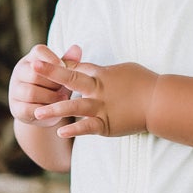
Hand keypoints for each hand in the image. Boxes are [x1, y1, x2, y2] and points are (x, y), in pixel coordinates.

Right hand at [9, 43, 83, 126]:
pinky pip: (28, 109)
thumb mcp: (61, 74)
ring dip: (51, 97)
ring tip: (64, 98)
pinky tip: (54, 110)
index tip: (65, 69)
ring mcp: (15, 91)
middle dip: (54, 81)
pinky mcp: (16, 108)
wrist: (44, 112)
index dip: (54, 59)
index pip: (39, 51)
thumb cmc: (54, 87)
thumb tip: (77, 48)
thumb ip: (68, 62)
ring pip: (31, 92)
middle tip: (66, 87)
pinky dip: (44, 111)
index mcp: (31, 59)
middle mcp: (19, 72)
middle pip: (35, 73)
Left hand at [37, 60, 160, 138]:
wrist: (160, 101)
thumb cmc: (145, 83)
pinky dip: (74, 129)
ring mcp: (102, 107)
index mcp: (102, 74)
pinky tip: (60, 132)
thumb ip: (107, 71)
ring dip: (55, 109)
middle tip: (32, 68)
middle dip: (51, 73)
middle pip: (71, 78)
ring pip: (75, 105)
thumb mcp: (124, 70)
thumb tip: (98, 69)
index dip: (60, 65)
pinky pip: (88, 127)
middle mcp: (99, 89)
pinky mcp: (107, 124)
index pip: (78, 68)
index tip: (42, 61)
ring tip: (37, 113)